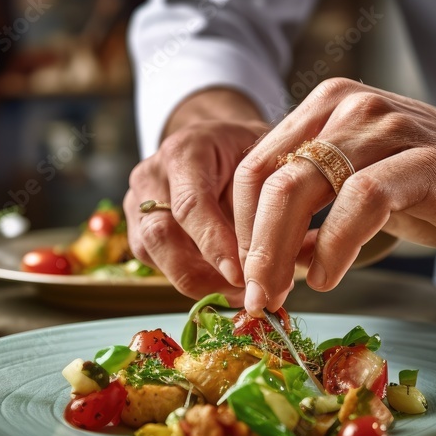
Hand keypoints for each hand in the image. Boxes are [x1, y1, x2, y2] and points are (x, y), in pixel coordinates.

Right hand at [124, 88, 267, 303]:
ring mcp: (139, 204)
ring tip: (239, 294)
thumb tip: (297, 258)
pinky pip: (158, 265)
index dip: (214, 245)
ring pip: (154, 256)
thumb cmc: (245, 150)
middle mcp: (151, 177)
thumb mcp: (263, 161)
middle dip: (202, 275)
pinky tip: (225, 288)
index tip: (242, 275)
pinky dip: (192, 281)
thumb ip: (271, 203)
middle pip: (160, 237)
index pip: (190, 205)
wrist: (216, 141)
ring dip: (197, 283)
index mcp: (184, 152)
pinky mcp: (139, 229)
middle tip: (244, 294)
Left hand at [234, 78, 435, 313]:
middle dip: (250, 248)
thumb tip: (267, 265)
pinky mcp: (424, 161)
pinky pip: (360, 202)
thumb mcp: (360, 192)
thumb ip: (312, 218)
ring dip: (279, 252)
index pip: (256, 168)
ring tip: (280, 294)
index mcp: (326, 108)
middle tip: (254, 298)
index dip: (239, 230)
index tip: (242, 279)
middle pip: (269, 180)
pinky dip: (334, 246)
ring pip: (301, 188)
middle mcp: (349, 108)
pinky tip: (328, 278)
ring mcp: (386, 129)